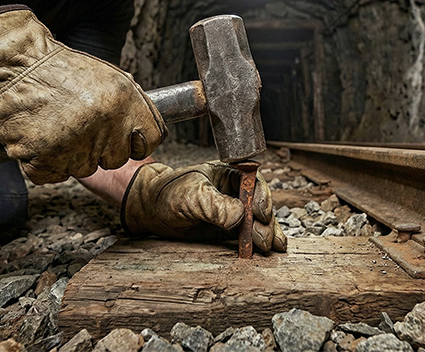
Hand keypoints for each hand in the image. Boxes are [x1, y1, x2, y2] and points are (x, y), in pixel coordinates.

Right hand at [0, 5, 166, 183]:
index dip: (135, 141)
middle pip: (115, 159)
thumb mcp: (110, 78)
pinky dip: (44, 164)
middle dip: (99, 147)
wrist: (12, 66)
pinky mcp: (44, 158)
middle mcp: (103, 124)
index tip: (121, 136)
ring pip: (84, 169)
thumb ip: (133, 106)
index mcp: (123, 102)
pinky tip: (39, 138)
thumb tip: (149, 131)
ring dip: (70, 155)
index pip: (150, 140)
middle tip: (77, 124)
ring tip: (55, 126)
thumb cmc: (58, 71)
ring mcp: (73, 144)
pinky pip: (53, 175)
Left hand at [122, 162, 287, 252]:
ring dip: (268, 233)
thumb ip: (215, 205)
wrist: (152, 210)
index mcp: (229, 174)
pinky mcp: (230, 229)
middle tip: (264, 239)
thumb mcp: (192, 196)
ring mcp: (234, 211)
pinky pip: (249, 234)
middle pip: (260, 204)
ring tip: (272, 248)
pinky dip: (261, 241)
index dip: (262, 197)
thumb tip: (240, 216)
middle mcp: (236, 192)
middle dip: (266, 222)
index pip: (254, 183)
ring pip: (259, 221)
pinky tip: (271, 249)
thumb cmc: (169, 194)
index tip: (261, 213)